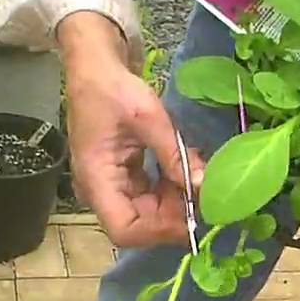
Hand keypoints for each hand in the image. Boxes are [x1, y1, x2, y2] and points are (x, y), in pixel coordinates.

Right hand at [59, 12, 204, 247]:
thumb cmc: (114, 89)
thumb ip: (174, 154)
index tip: (192, 217)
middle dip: (173, 216)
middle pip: (138, 226)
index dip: (159, 232)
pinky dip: (170, 191)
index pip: (124, 229)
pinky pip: (148, 198)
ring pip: (146, 214)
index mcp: (96, 179)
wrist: (95, 69)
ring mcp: (111, 186)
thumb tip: (202, 186)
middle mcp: (99, 190)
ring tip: (198, 180)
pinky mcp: (124, 178)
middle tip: (204, 196)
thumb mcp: (148, 117)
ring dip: (175, 204)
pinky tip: (186, 173)